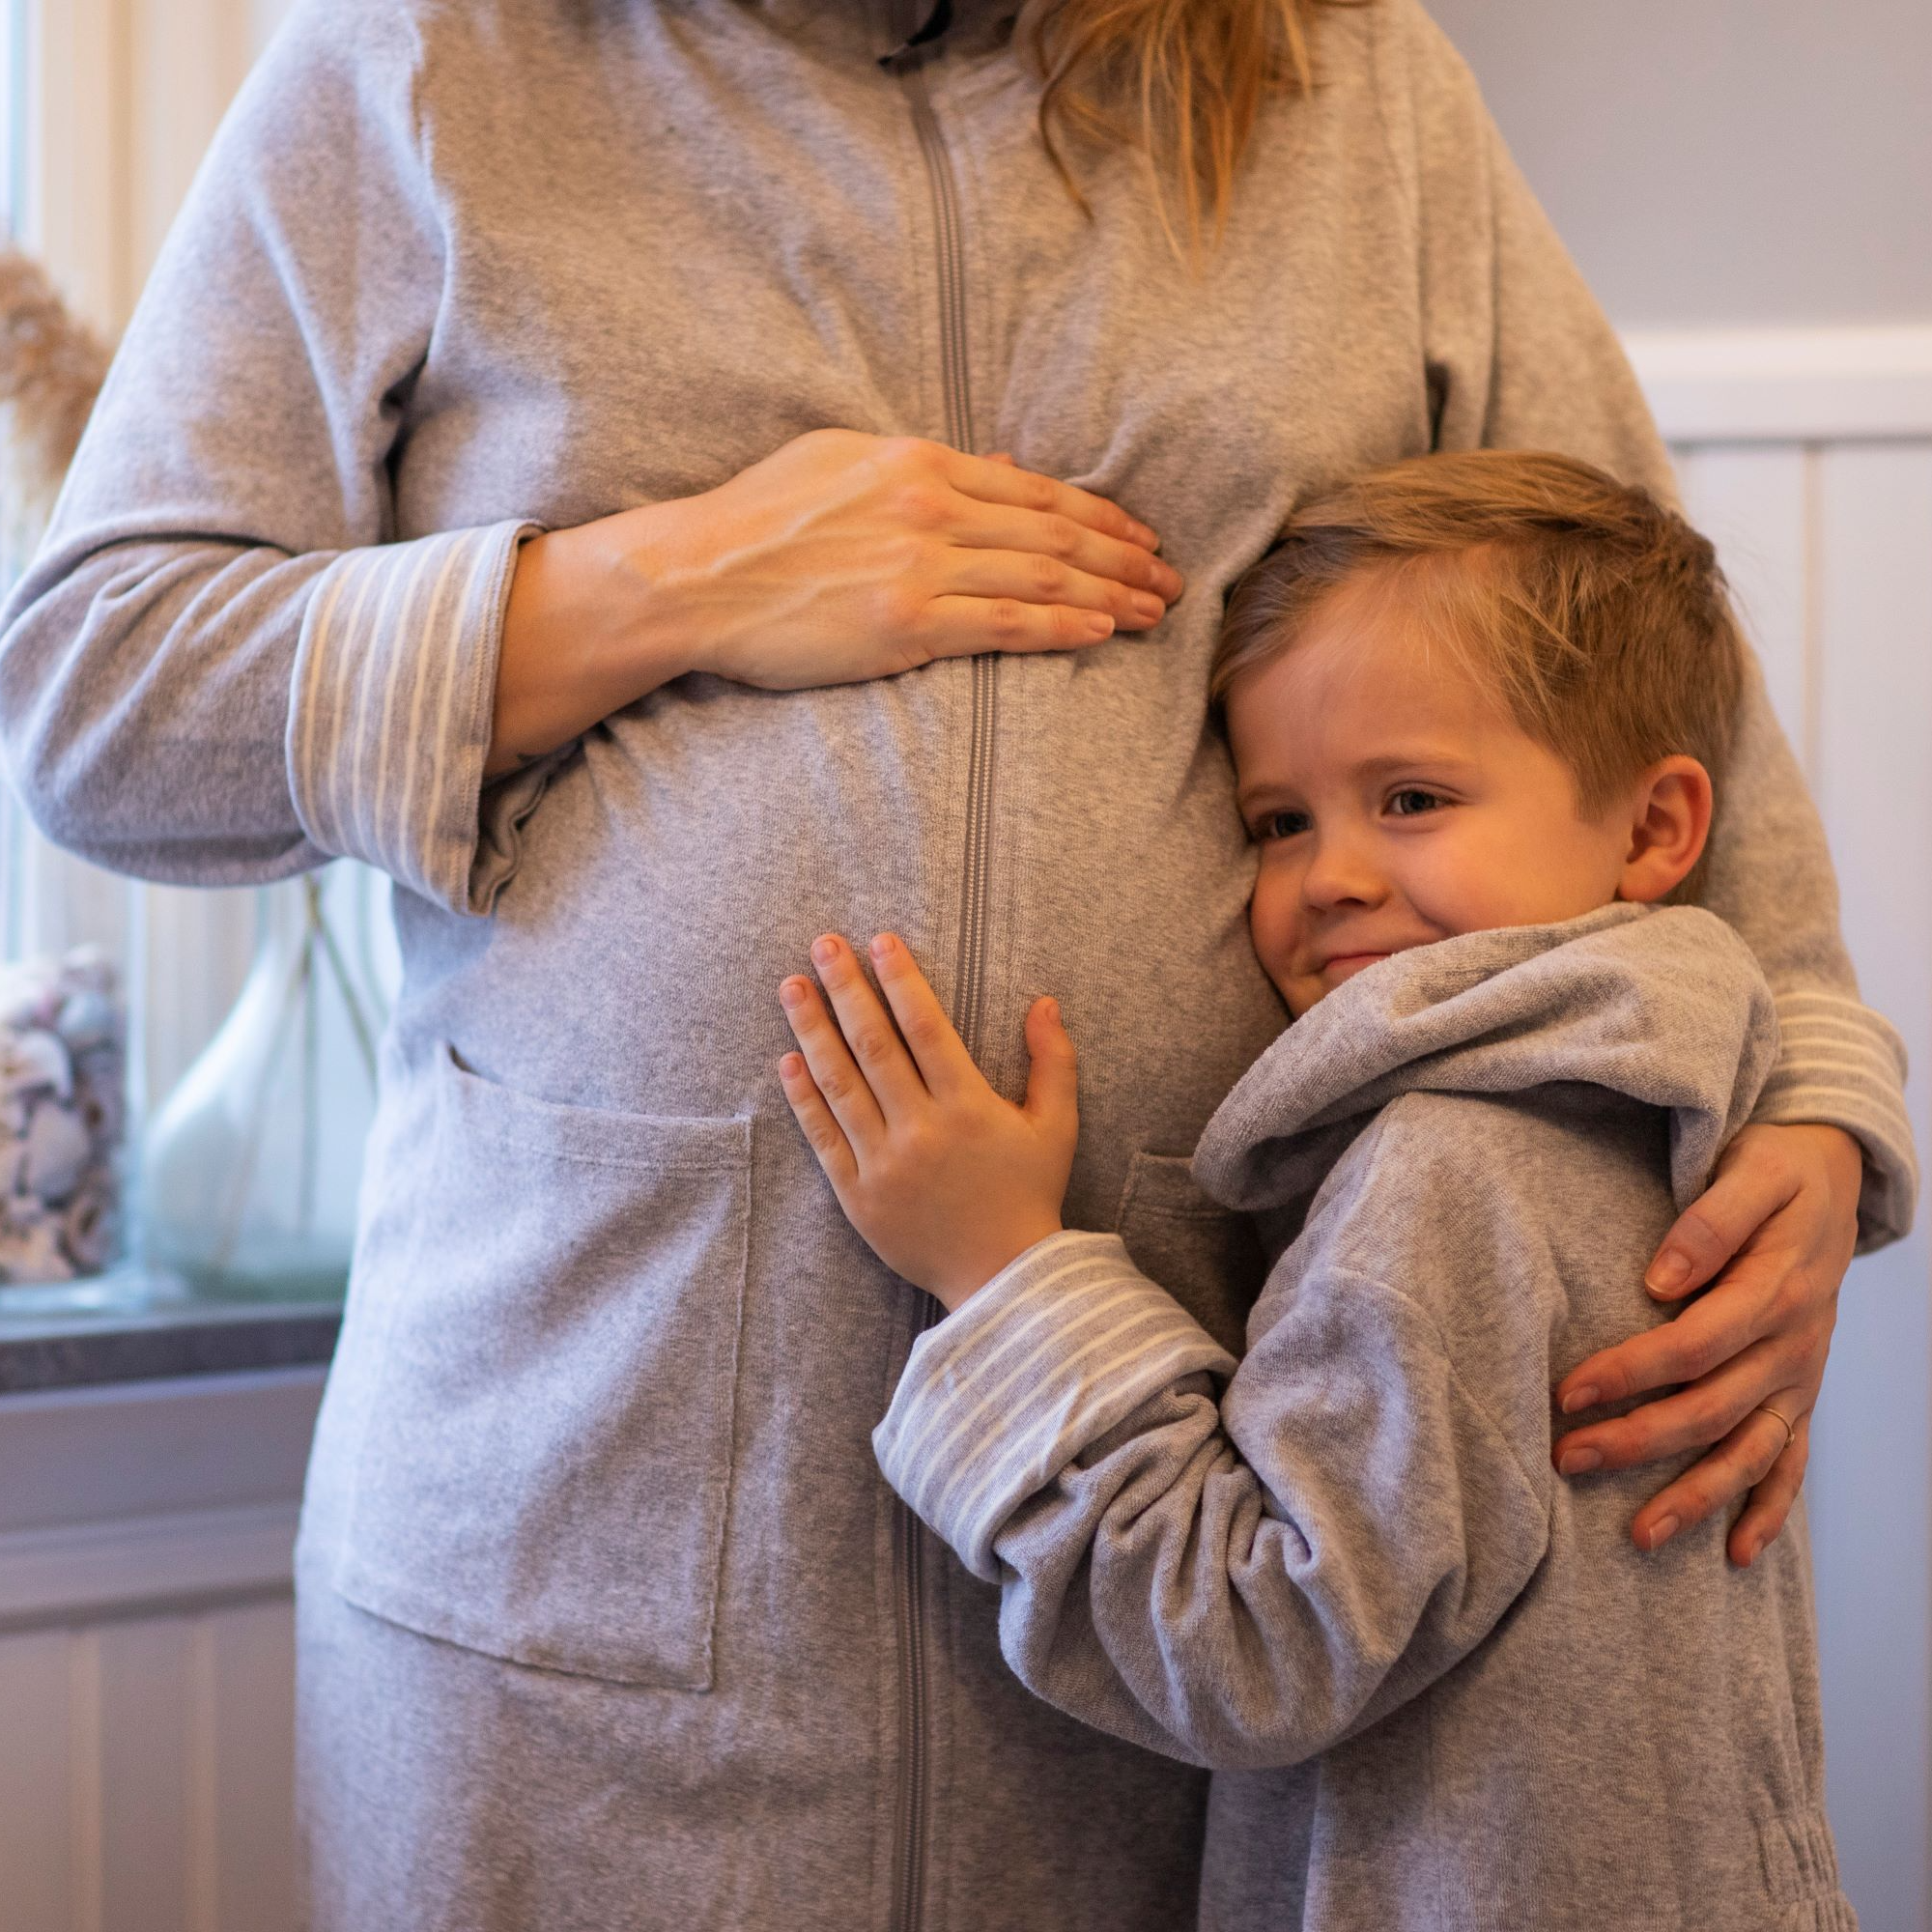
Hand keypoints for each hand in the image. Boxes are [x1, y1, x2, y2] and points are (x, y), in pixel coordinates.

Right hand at [642, 429, 1181, 686]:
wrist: (695, 576)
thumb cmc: (756, 519)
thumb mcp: (839, 461)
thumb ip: (921, 465)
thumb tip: (997, 466)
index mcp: (918, 462)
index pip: (1034, 490)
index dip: (1099, 516)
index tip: (1139, 537)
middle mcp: (930, 506)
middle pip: (1054, 532)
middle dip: (1124, 557)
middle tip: (1171, 581)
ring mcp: (920, 565)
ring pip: (1042, 577)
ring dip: (1109, 595)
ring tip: (1153, 613)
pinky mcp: (905, 624)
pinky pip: (1004, 624)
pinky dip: (1061, 626)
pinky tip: (1101, 632)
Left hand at [776, 931, 1077, 1309]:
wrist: (1002, 1278)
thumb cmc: (1030, 1194)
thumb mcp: (1057, 1127)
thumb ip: (1054, 1061)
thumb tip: (1044, 1001)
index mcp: (969, 1107)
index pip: (926, 1028)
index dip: (901, 980)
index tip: (879, 941)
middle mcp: (922, 1130)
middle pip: (874, 1045)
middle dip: (846, 988)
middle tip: (823, 943)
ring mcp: (884, 1163)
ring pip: (840, 1084)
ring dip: (812, 1030)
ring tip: (791, 986)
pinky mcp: (857, 1195)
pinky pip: (823, 1137)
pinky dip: (804, 1097)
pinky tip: (787, 1059)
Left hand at [1551, 1122, 1861, 1565]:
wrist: (1835, 1177)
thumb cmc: (1777, 1170)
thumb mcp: (1750, 1172)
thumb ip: (1709, 1223)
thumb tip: (1660, 1278)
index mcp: (1774, 1292)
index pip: (1691, 1347)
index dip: (1630, 1373)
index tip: (1569, 1392)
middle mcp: (1792, 1346)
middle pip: (1709, 1410)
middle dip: (1638, 1442)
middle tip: (1567, 1460)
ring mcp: (1800, 1376)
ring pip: (1749, 1452)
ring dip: (1696, 1497)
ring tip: (1640, 1537)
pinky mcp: (1802, 1392)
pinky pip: (1793, 1462)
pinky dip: (1768, 1510)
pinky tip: (1738, 1555)